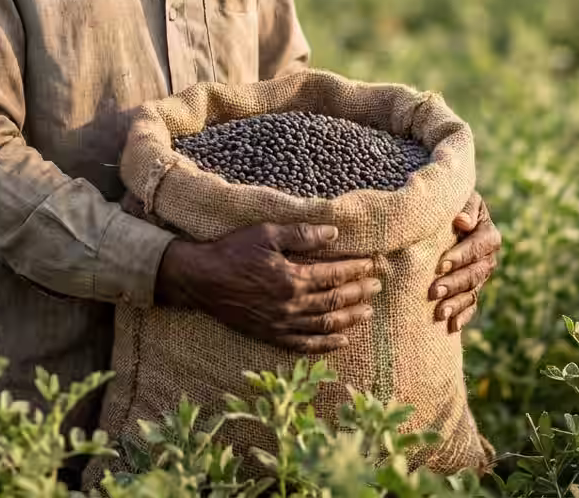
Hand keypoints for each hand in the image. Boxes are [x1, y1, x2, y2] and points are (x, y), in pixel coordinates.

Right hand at [156, 223, 380, 353]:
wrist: (201, 279)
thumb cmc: (232, 251)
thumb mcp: (265, 233)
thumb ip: (301, 234)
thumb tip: (333, 233)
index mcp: (291, 277)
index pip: (334, 274)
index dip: (356, 269)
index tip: (373, 263)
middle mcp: (290, 305)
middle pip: (334, 300)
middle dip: (360, 292)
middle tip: (378, 285)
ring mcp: (281, 324)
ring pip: (325, 324)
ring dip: (350, 318)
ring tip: (368, 311)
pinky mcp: (270, 335)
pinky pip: (304, 345)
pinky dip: (326, 345)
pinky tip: (342, 340)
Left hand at [429, 192, 500, 332]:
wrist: (447, 214)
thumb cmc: (451, 202)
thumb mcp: (459, 197)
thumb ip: (464, 208)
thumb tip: (462, 223)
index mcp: (488, 234)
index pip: (478, 247)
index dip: (461, 256)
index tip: (441, 263)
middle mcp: (488, 257)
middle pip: (475, 273)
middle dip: (454, 283)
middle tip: (434, 290)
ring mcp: (480, 275)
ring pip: (472, 292)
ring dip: (456, 303)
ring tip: (439, 313)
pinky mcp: (472, 287)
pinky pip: (471, 305)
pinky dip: (463, 316)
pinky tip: (452, 327)